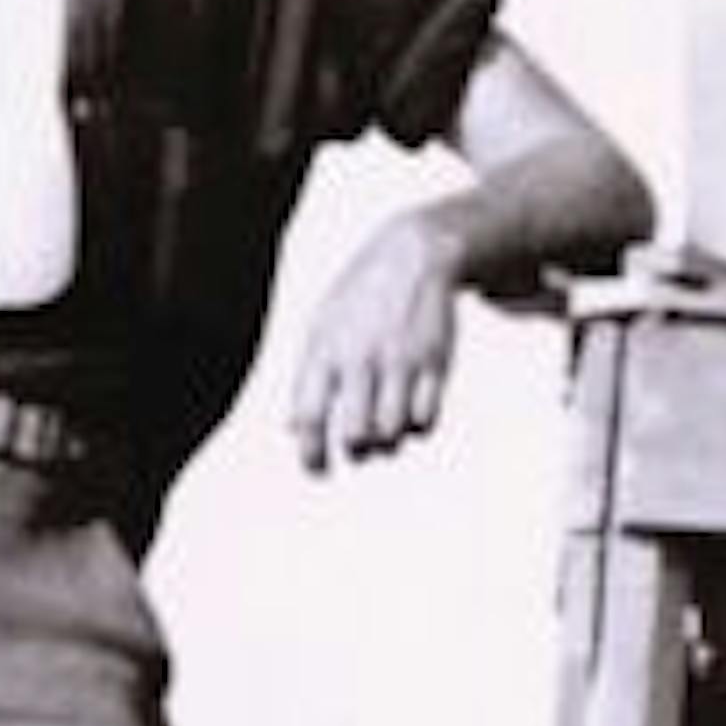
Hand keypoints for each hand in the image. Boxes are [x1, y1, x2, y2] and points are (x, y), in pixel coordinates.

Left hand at [288, 212, 460, 470]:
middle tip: (359, 445)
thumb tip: (290, 427)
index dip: (310, 453)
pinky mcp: (435, 363)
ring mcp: (400, 361)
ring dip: (388, 441)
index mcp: (325, 350)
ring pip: (392, 432)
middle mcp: (361, 358)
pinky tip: (412, 411)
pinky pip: (426, 420)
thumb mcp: (321, 326)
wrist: (412, 254)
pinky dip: (418, 426)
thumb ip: (306, 379)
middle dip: (357, 450)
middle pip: (355, 434)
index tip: (317, 470)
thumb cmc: (361, 297)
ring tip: (386, 429)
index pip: (309, 416)